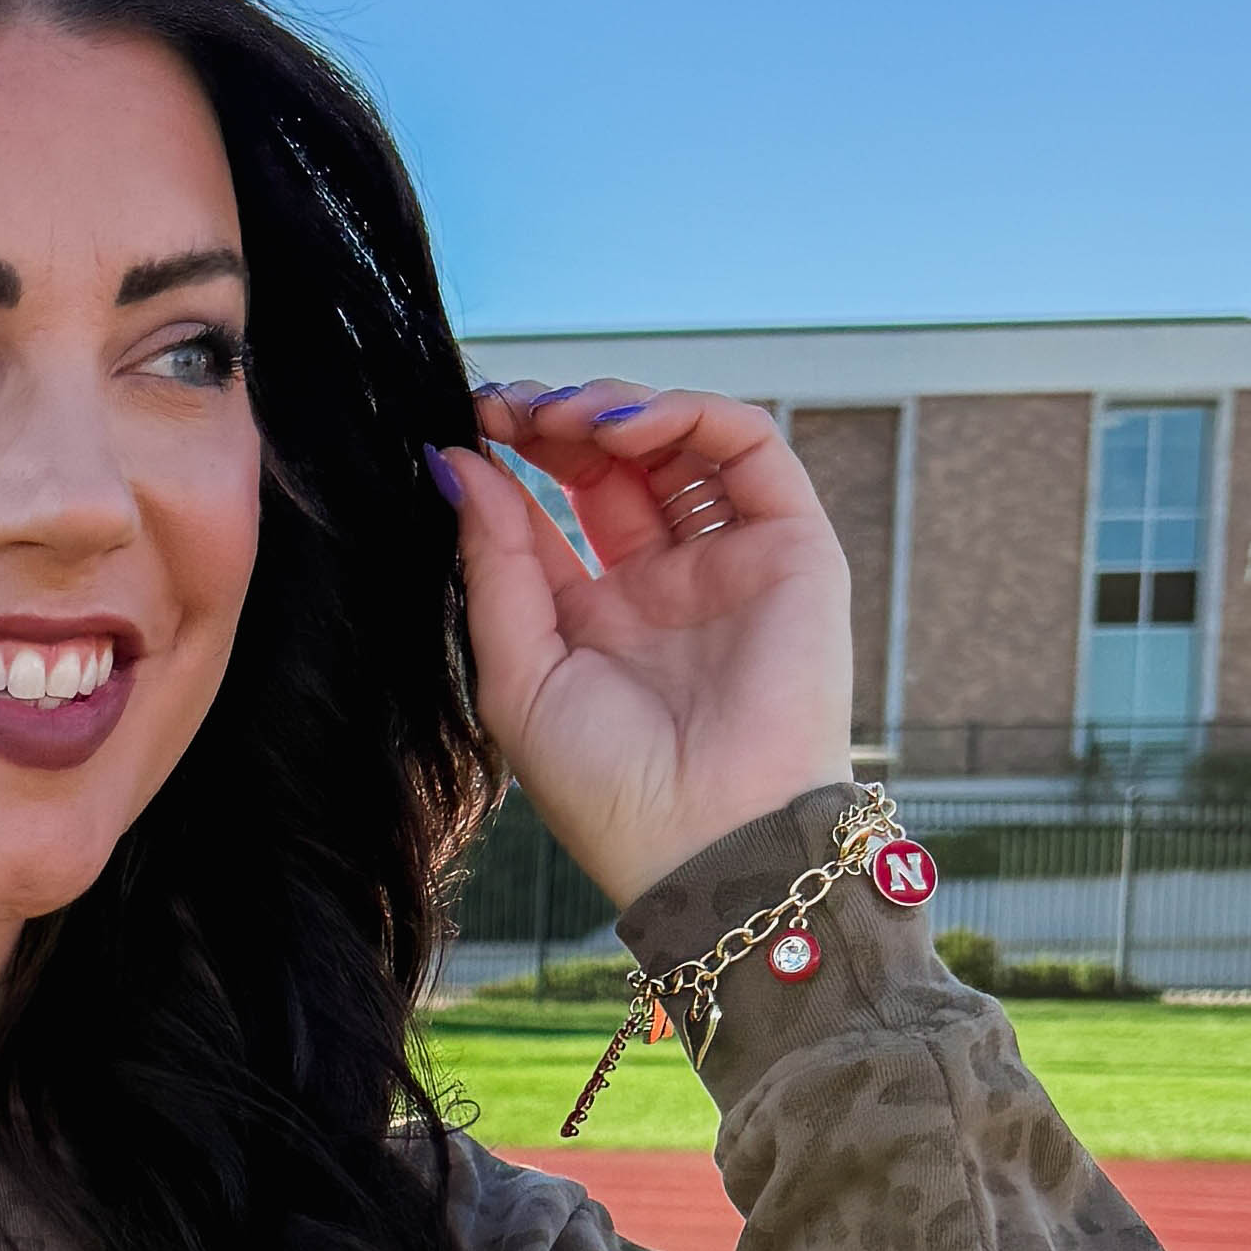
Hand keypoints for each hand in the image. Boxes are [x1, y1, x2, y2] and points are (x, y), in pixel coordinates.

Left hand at [436, 384, 854, 915]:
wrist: (709, 843)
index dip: (513, 458)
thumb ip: (492, 566)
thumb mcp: (518, 675)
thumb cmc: (609, 790)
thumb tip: (457, 462)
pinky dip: (690, 415)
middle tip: (512, 407)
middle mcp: (664, 585)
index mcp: (596, 620)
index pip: (551, 510)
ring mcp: (730, 562)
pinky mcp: (794, 548)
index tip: (469, 423)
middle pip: (611, 465)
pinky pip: (750, 447)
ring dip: (618, 408)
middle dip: (558, 421)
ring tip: (565, 416)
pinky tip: (626, 428)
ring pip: (680, 443)